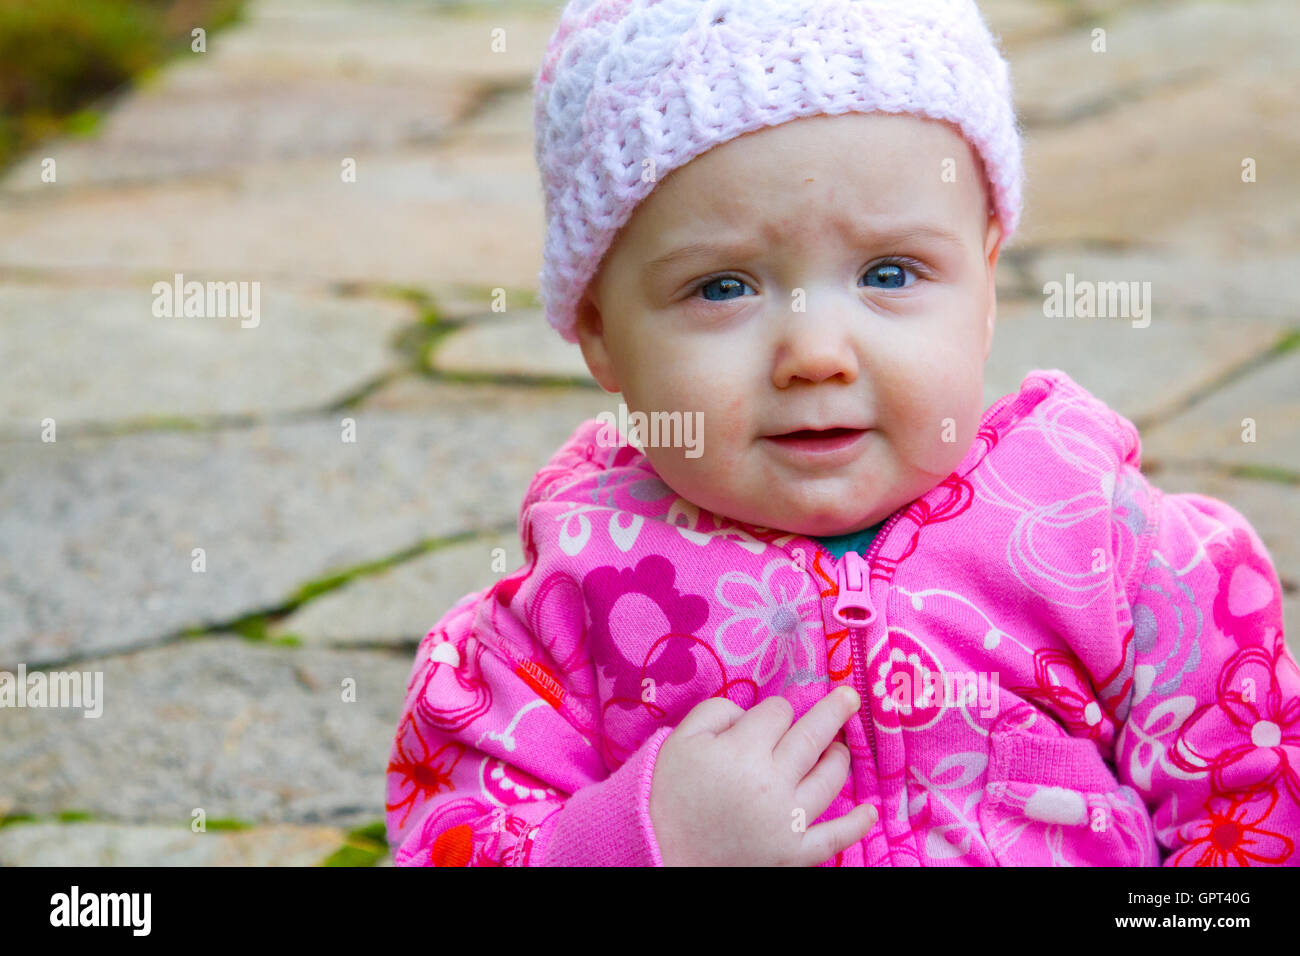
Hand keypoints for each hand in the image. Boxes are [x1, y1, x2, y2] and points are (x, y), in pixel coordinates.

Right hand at [648, 686, 877, 865]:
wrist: (658, 855)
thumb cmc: (667, 795)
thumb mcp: (680, 740)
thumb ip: (717, 712)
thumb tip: (750, 714)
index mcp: (743, 751)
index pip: (778, 712)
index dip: (773, 711)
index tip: (763, 721)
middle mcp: (772, 782)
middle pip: (814, 735)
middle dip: (835, 710)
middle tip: (850, 698)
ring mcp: (788, 821)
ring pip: (830, 777)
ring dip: (839, 757)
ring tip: (839, 748)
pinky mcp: (794, 854)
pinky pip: (835, 838)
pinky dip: (856, 824)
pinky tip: (870, 811)